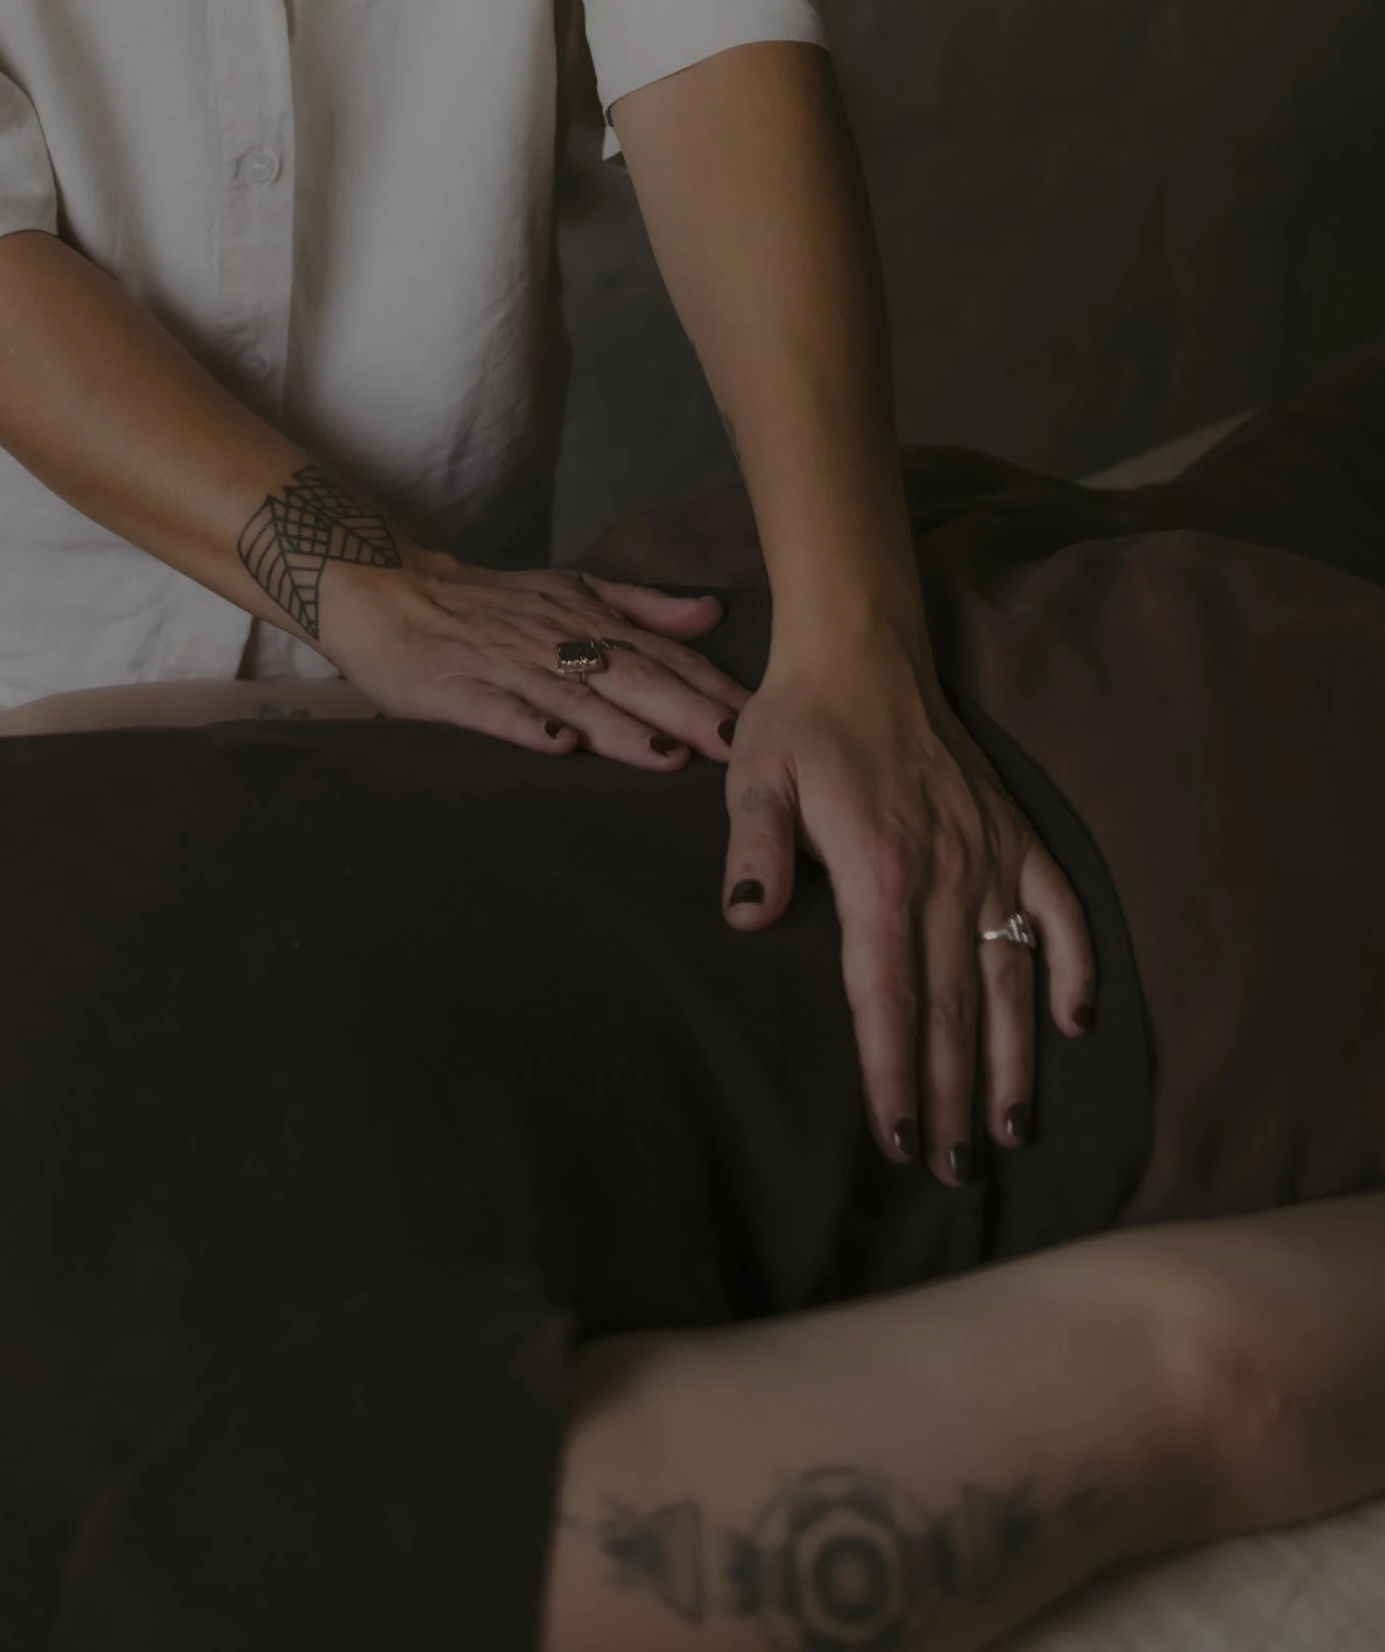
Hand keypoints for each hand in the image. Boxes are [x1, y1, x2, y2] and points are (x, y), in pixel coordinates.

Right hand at [313, 550, 745, 765]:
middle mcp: (557, 642)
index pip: (662, 656)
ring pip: (571, 698)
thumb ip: (642, 608)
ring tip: (665, 755)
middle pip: (629, 679)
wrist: (390, 592)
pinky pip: (496, 711)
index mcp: (588, 622)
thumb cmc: (489, 604)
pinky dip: (527, 726)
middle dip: (685, 711)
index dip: (712, 686)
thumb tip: (712, 615)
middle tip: (738, 747)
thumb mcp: (570, 591)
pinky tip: (556, 746)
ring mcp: (507, 667)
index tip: (767, 717)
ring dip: (619, 727)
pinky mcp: (458, 691)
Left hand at [721, 632, 1095, 1178]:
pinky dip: (1072, 965)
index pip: (887, 995)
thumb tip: (747, 916)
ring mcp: (989, 856)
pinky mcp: (1016, 837)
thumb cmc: (797, 722)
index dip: (894, 1073)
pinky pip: (1058, 912)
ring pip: (1008, 976)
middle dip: (952, 1095)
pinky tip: (1075, 1023)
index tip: (898, 1140)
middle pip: (951, 1006)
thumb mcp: (754, 774)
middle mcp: (944, 872)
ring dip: (1012, 1058)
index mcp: (878, 867)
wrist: (861, 652)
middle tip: (956, 1170)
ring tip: (1014, 1130)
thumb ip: (754, 846)